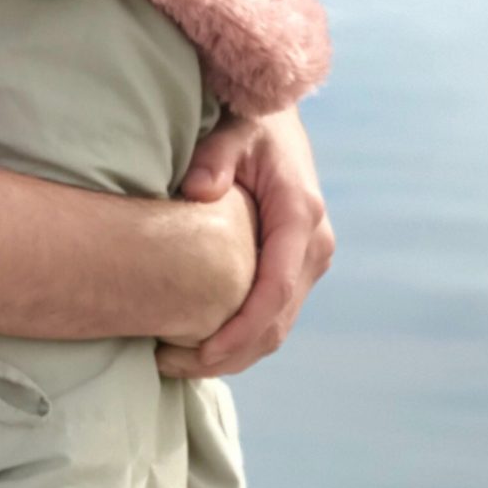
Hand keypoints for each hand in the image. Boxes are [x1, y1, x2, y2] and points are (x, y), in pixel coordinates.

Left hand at [159, 107, 334, 378]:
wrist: (275, 120)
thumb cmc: (247, 123)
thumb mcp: (230, 131)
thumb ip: (214, 158)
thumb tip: (199, 191)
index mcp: (300, 216)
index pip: (274, 289)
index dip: (242, 329)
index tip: (203, 353)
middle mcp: (313, 244)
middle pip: (278, 320)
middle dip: (231, 352)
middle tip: (173, 367)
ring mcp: (309, 258)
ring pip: (279, 325)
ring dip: (237, 352)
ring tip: (181, 364)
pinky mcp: (297, 264)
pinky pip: (275, 312)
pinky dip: (244, 336)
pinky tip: (204, 345)